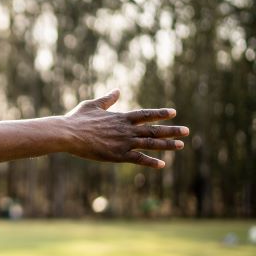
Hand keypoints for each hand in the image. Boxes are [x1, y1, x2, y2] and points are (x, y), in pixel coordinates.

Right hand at [65, 89, 189, 168]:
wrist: (69, 134)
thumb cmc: (77, 119)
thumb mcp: (92, 105)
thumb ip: (107, 99)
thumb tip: (118, 90)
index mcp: (120, 117)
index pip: (145, 114)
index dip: (160, 114)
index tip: (173, 112)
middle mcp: (126, 129)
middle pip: (153, 130)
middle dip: (171, 130)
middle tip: (186, 131)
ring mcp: (123, 143)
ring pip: (150, 144)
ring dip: (167, 145)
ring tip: (180, 145)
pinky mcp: (117, 155)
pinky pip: (138, 159)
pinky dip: (150, 162)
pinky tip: (162, 164)